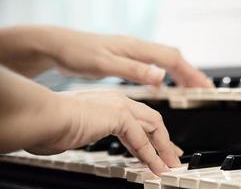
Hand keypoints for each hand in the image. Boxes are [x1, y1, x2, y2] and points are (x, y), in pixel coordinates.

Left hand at [0, 26, 213, 86]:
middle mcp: (137, 48)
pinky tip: (163, 83)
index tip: (205, 88)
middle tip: (204, 89)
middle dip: (191, 74)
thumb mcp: (104, 64)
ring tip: (191, 87)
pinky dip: (164, 74)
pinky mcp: (126, 59)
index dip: (191, 74)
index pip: (172, 60)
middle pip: (173, 58)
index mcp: (136, 49)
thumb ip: (132, 70)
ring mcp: (132, 53)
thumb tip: (161, 76)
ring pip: (164, 61)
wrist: (59, 46)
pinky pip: (153, 65)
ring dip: (180, 74)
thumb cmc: (78, 53)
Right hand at [27, 90, 182, 174]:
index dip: (151, 135)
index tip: (158, 148)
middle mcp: (117, 101)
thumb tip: (84, 137)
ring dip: (162, 148)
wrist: (41, 115)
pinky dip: (150, 154)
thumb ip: (87, 131)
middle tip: (172, 157)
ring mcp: (118, 106)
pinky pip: (141, 138)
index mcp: (108, 103)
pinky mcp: (117, 115)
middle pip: (151, 120)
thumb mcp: (77, 129)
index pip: (138, 118)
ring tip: (169, 166)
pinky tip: (155, 166)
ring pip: (152, 127)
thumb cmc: (51, 123)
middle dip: (164, 140)